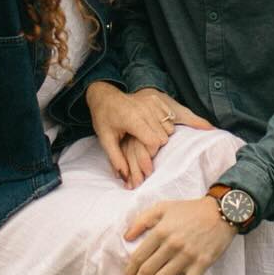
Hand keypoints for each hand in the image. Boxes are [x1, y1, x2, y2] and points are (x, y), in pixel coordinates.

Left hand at [86, 83, 212, 186]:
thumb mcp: (105, 140)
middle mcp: (144, 109)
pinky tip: (152, 125)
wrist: (104, 96)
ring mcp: (151, 102)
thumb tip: (124, 178)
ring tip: (147, 135)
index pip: (153, 141)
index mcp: (132, 119)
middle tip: (143, 145)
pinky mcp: (155, 99)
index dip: (151, 152)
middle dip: (156, 146)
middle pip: (163, 136)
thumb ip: (116, 159)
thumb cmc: (104, 119)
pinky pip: (169, 116)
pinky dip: (164, 123)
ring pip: (169, 127)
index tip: (143, 153)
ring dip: (162, 135)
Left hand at [123, 196, 233, 274]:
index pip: (139, 257)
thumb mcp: (163, 207)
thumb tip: (126, 236)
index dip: (130, 270)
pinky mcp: (200, 264)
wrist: (221, 212)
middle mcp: (171, 245)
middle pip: (148, 270)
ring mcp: (186, 257)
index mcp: (160, 231)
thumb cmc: (190, 210)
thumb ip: (142, 220)